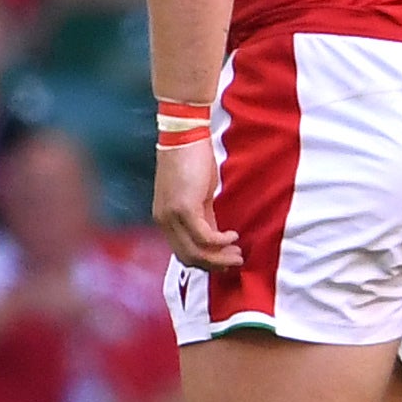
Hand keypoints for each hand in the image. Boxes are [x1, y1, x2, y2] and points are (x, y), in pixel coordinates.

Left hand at [154, 137, 242, 270]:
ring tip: (238, 254)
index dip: (206, 263)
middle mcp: (164, 221)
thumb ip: (204, 216)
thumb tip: (216, 236)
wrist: (183, 135)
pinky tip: (233, 236)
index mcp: (165, 219)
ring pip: (196, 252)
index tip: (227, 261)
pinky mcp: (184, 208)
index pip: (182, 253)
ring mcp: (172, 216)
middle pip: (188, 258)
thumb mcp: (198, 194)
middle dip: (215, 265)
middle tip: (236, 261)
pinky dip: (221, 241)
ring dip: (220, 258)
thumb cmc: (191, 160)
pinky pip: (204, 236)